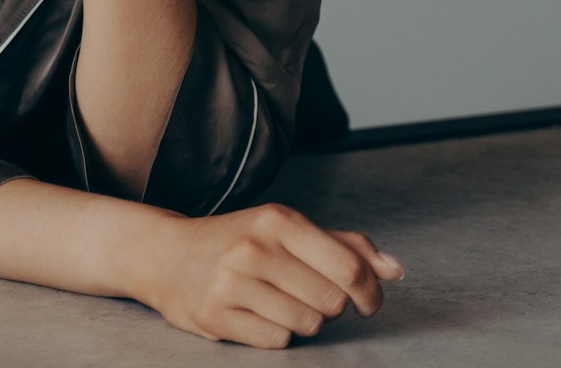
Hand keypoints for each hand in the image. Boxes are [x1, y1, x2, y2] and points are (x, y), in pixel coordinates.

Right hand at [131, 203, 406, 348]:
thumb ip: (344, 245)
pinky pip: (277, 340)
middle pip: (331, 302)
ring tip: (277, 302)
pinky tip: (256, 315)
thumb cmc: (237, 242)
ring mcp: (232, 282)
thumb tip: (395, 269)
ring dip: (303, 321)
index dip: (370, 293)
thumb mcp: (287, 230)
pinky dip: (276, 334)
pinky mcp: (215, 314)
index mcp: (277, 220)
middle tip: (306, 295)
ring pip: (307, 324)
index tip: (368, 302)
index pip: (348, 268)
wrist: (165, 255)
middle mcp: (254, 248)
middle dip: (329, 306)